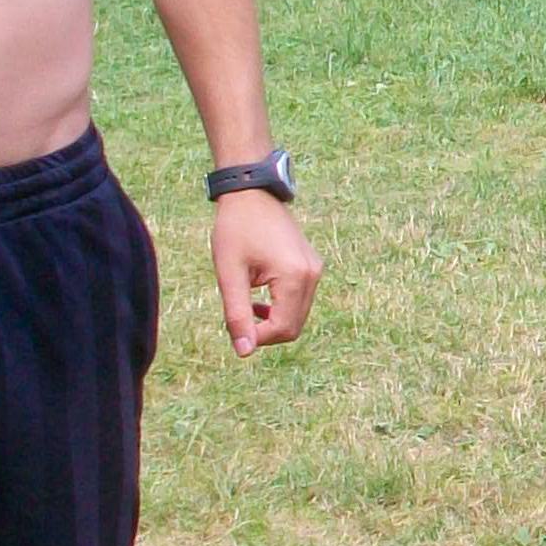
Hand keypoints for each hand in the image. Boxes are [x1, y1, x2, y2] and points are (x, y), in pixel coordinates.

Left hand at [211, 191, 320, 356]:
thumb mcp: (229, 273)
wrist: (251, 193)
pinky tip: (259, 297)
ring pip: (298, 316)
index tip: (233, 328)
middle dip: (266, 331)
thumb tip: (244, 352)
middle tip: (238, 318)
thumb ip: (237, 314)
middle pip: (293, 326)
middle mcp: (312, 275)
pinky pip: (300, 300)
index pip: (283, 329)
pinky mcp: (312, 266)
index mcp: (294, 277)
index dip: (257, 338)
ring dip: (273, 320)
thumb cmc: (235, 229)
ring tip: (247, 305)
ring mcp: (315, 269)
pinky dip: (281, 307)